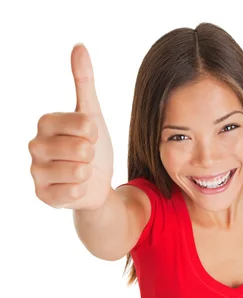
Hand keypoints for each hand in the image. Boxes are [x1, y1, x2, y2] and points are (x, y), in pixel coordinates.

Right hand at [28, 43, 113, 210]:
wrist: (95, 184)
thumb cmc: (92, 148)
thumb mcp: (92, 114)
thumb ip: (84, 82)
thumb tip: (79, 46)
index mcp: (45, 122)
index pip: (82, 123)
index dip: (94, 133)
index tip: (91, 137)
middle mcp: (35, 145)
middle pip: (80, 148)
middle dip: (91, 155)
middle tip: (85, 158)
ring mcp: (36, 172)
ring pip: (77, 171)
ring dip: (87, 173)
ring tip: (81, 172)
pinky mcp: (42, 195)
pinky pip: (72, 192)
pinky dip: (81, 191)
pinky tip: (76, 188)